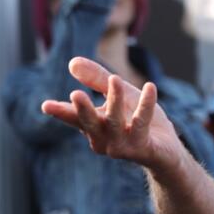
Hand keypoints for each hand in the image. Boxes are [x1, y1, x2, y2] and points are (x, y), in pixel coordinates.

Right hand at [41, 57, 184, 174]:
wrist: (167, 151)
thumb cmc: (139, 122)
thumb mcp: (120, 96)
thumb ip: (97, 79)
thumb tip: (72, 63)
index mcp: (94, 127)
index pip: (74, 118)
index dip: (61, 112)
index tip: (46, 106)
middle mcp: (103, 139)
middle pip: (90, 123)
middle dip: (83, 109)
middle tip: (75, 94)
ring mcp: (121, 146)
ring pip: (115, 122)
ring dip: (116, 100)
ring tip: (115, 79)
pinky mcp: (142, 148)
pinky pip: (142, 124)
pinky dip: (146, 105)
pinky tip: (151, 87)